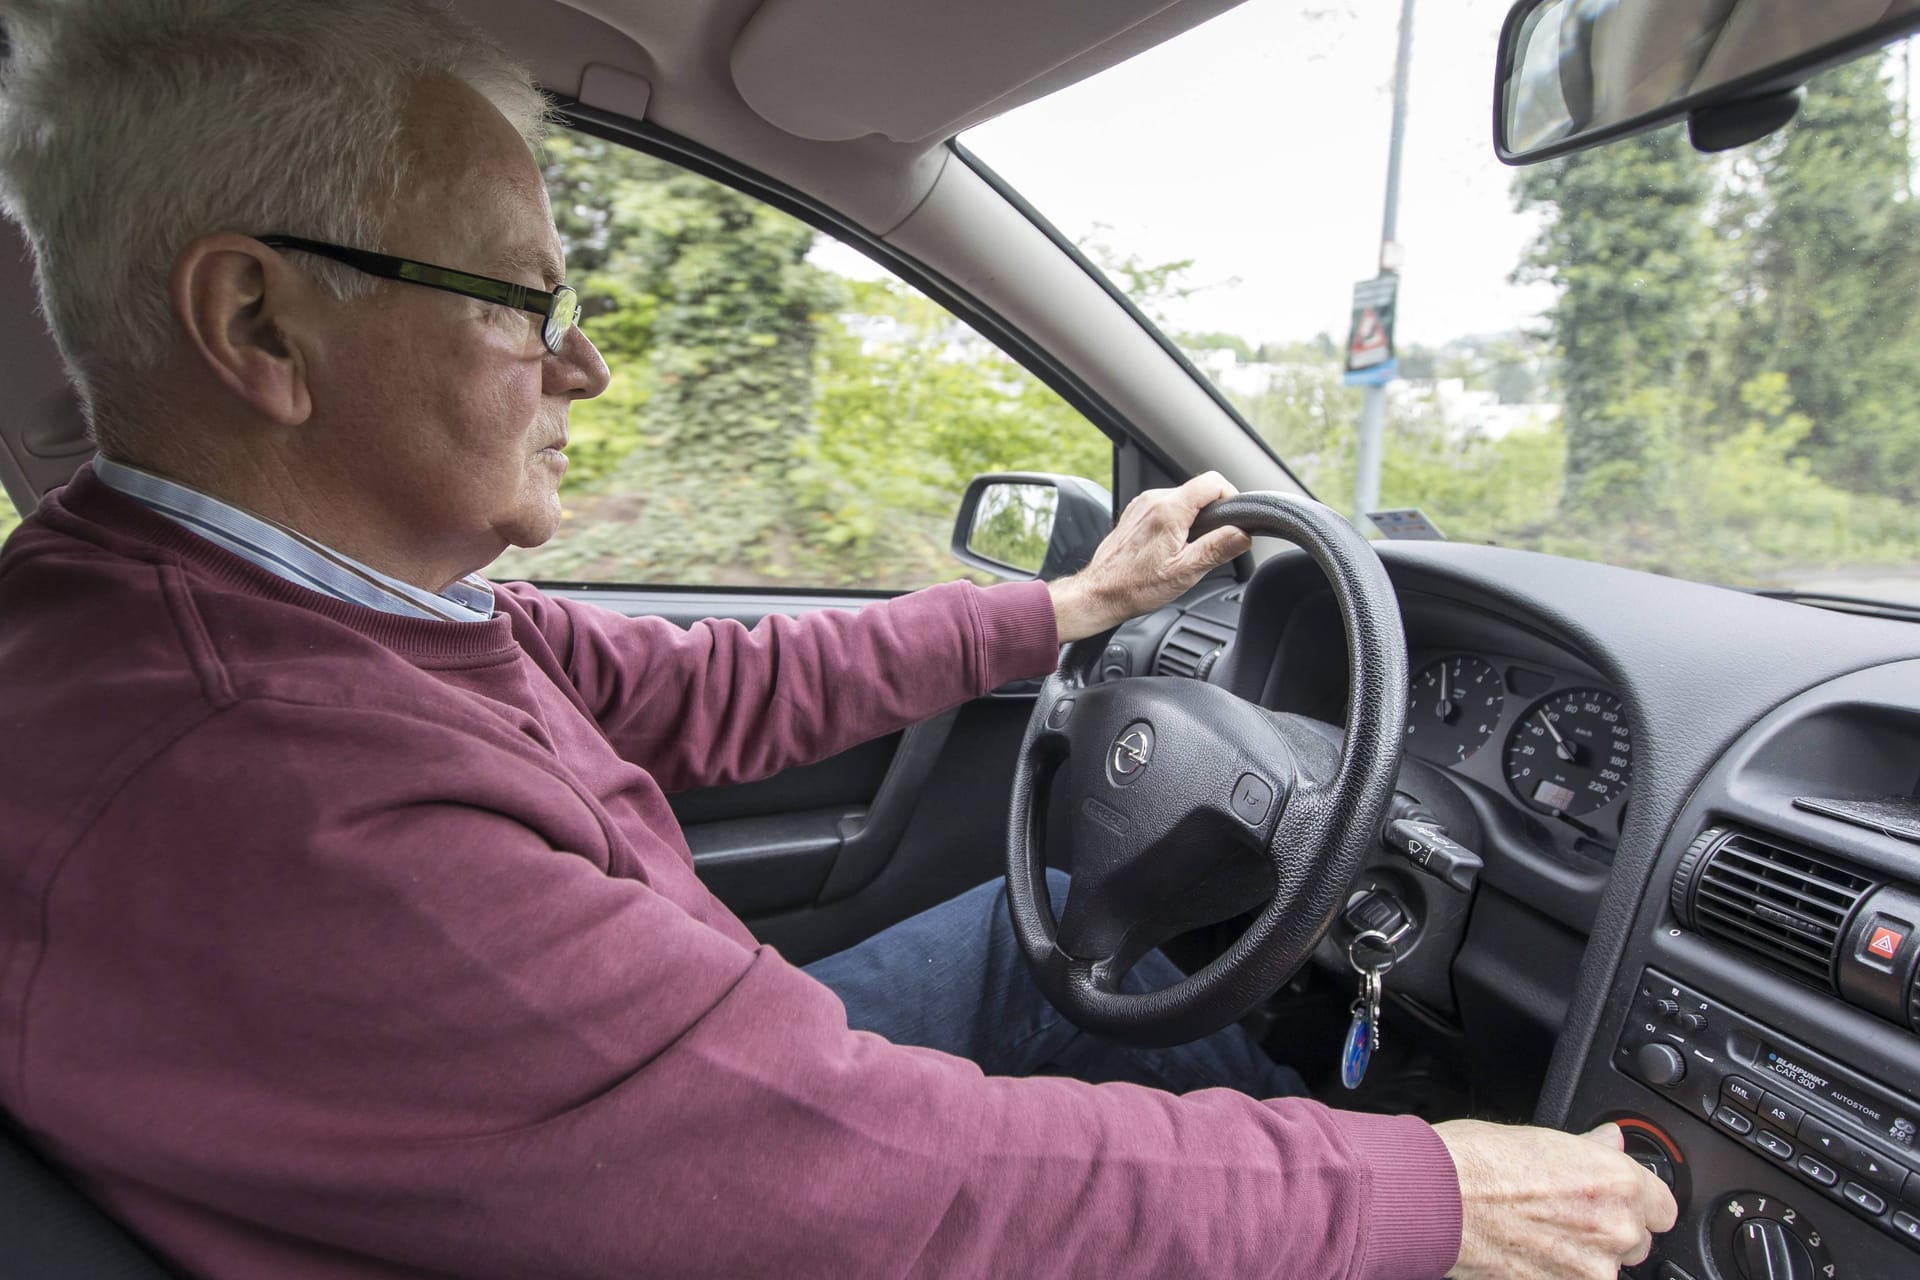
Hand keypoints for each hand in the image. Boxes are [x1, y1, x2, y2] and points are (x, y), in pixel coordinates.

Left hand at [1047, 473, 1251, 642]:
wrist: (1100, 593)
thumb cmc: (1135, 586)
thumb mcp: (1185, 572)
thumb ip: (1217, 548)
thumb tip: (1243, 534)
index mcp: (1168, 510)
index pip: (1212, 482)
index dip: (1231, 497)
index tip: (1234, 519)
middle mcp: (1153, 500)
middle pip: (1199, 491)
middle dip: (1213, 514)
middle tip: (1211, 544)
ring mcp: (1142, 505)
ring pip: (1183, 500)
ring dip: (1194, 520)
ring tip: (1187, 550)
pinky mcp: (1136, 514)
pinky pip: (1166, 508)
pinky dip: (1176, 523)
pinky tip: (1170, 548)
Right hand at [1436, 1119, 1677, 1279]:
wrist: (1435, 1201)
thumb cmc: (1475, 1162)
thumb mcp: (1539, 1138)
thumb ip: (1589, 1149)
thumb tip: (1610, 1141)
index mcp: (1618, 1182)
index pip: (1663, 1207)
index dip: (1636, 1202)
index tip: (1617, 1201)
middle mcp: (1615, 1229)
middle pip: (1636, 1241)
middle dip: (1608, 1231)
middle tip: (1564, 1215)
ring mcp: (1591, 1270)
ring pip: (1605, 1269)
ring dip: (1582, 1258)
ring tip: (1538, 1236)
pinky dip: (1557, 1274)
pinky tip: (1527, 1254)